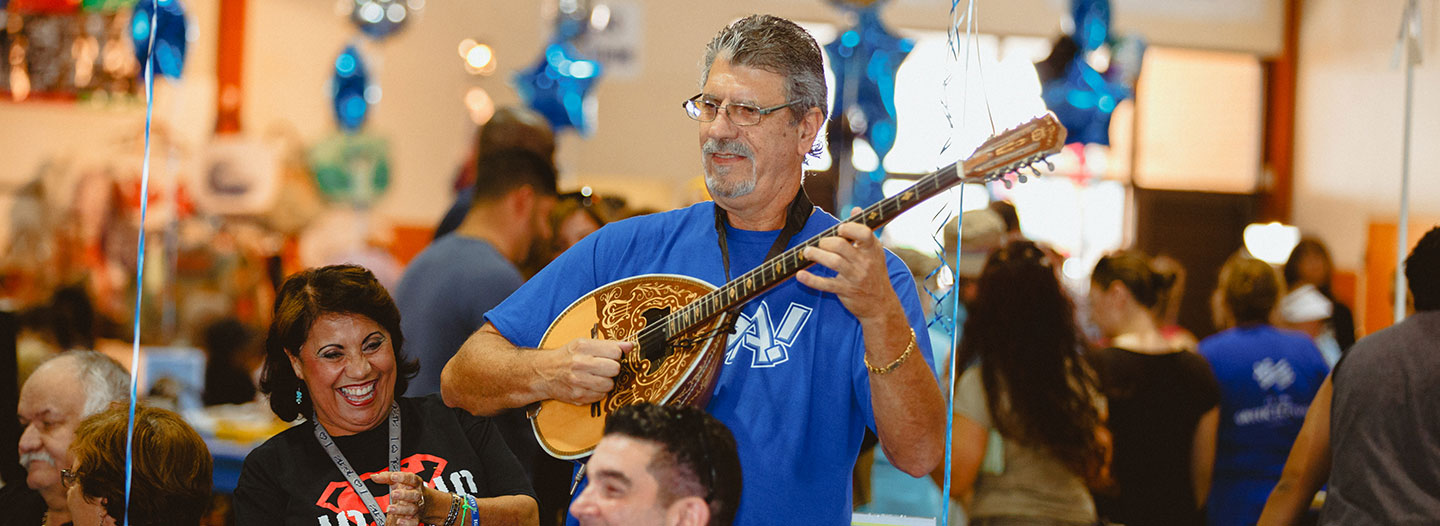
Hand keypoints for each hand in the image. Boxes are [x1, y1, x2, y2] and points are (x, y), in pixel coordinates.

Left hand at [371, 471, 430, 525]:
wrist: (427, 502)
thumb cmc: (410, 490)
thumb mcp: (400, 482)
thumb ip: (387, 478)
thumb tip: (374, 476)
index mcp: (415, 484)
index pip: (411, 479)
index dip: (403, 477)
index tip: (393, 476)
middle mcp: (417, 495)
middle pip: (413, 495)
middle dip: (404, 494)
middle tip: (393, 494)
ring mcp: (417, 507)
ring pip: (412, 508)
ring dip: (401, 509)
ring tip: (390, 509)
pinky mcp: (416, 518)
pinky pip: (413, 521)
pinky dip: (407, 523)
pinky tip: (399, 521)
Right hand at [543, 339, 630, 403]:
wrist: (543, 372)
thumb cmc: (566, 357)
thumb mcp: (584, 344)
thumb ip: (609, 344)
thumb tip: (630, 346)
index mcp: (583, 346)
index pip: (615, 351)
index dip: (616, 355)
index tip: (610, 356)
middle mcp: (580, 363)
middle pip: (615, 368)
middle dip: (612, 369)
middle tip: (604, 368)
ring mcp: (578, 381)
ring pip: (610, 384)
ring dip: (607, 382)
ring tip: (597, 377)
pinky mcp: (578, 396)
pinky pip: (601, 396)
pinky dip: (599, 392)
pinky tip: (590, 386)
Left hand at [796, 207, 900, 321]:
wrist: (880, 303)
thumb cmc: (874, 272)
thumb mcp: (874, 251)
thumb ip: (863, 231)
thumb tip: (855, 209)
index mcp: (872, 249)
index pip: (864, 233)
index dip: (850, 228)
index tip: (840, 228)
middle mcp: (865, 262)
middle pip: (842, 246)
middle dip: (826, 242)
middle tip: (819, 243)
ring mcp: (855, 277)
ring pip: (833, 263)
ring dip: (816, 255)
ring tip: (807, 252)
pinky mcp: (845, 291)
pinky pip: (826, 284)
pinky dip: (811, 280)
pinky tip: (800, 275)